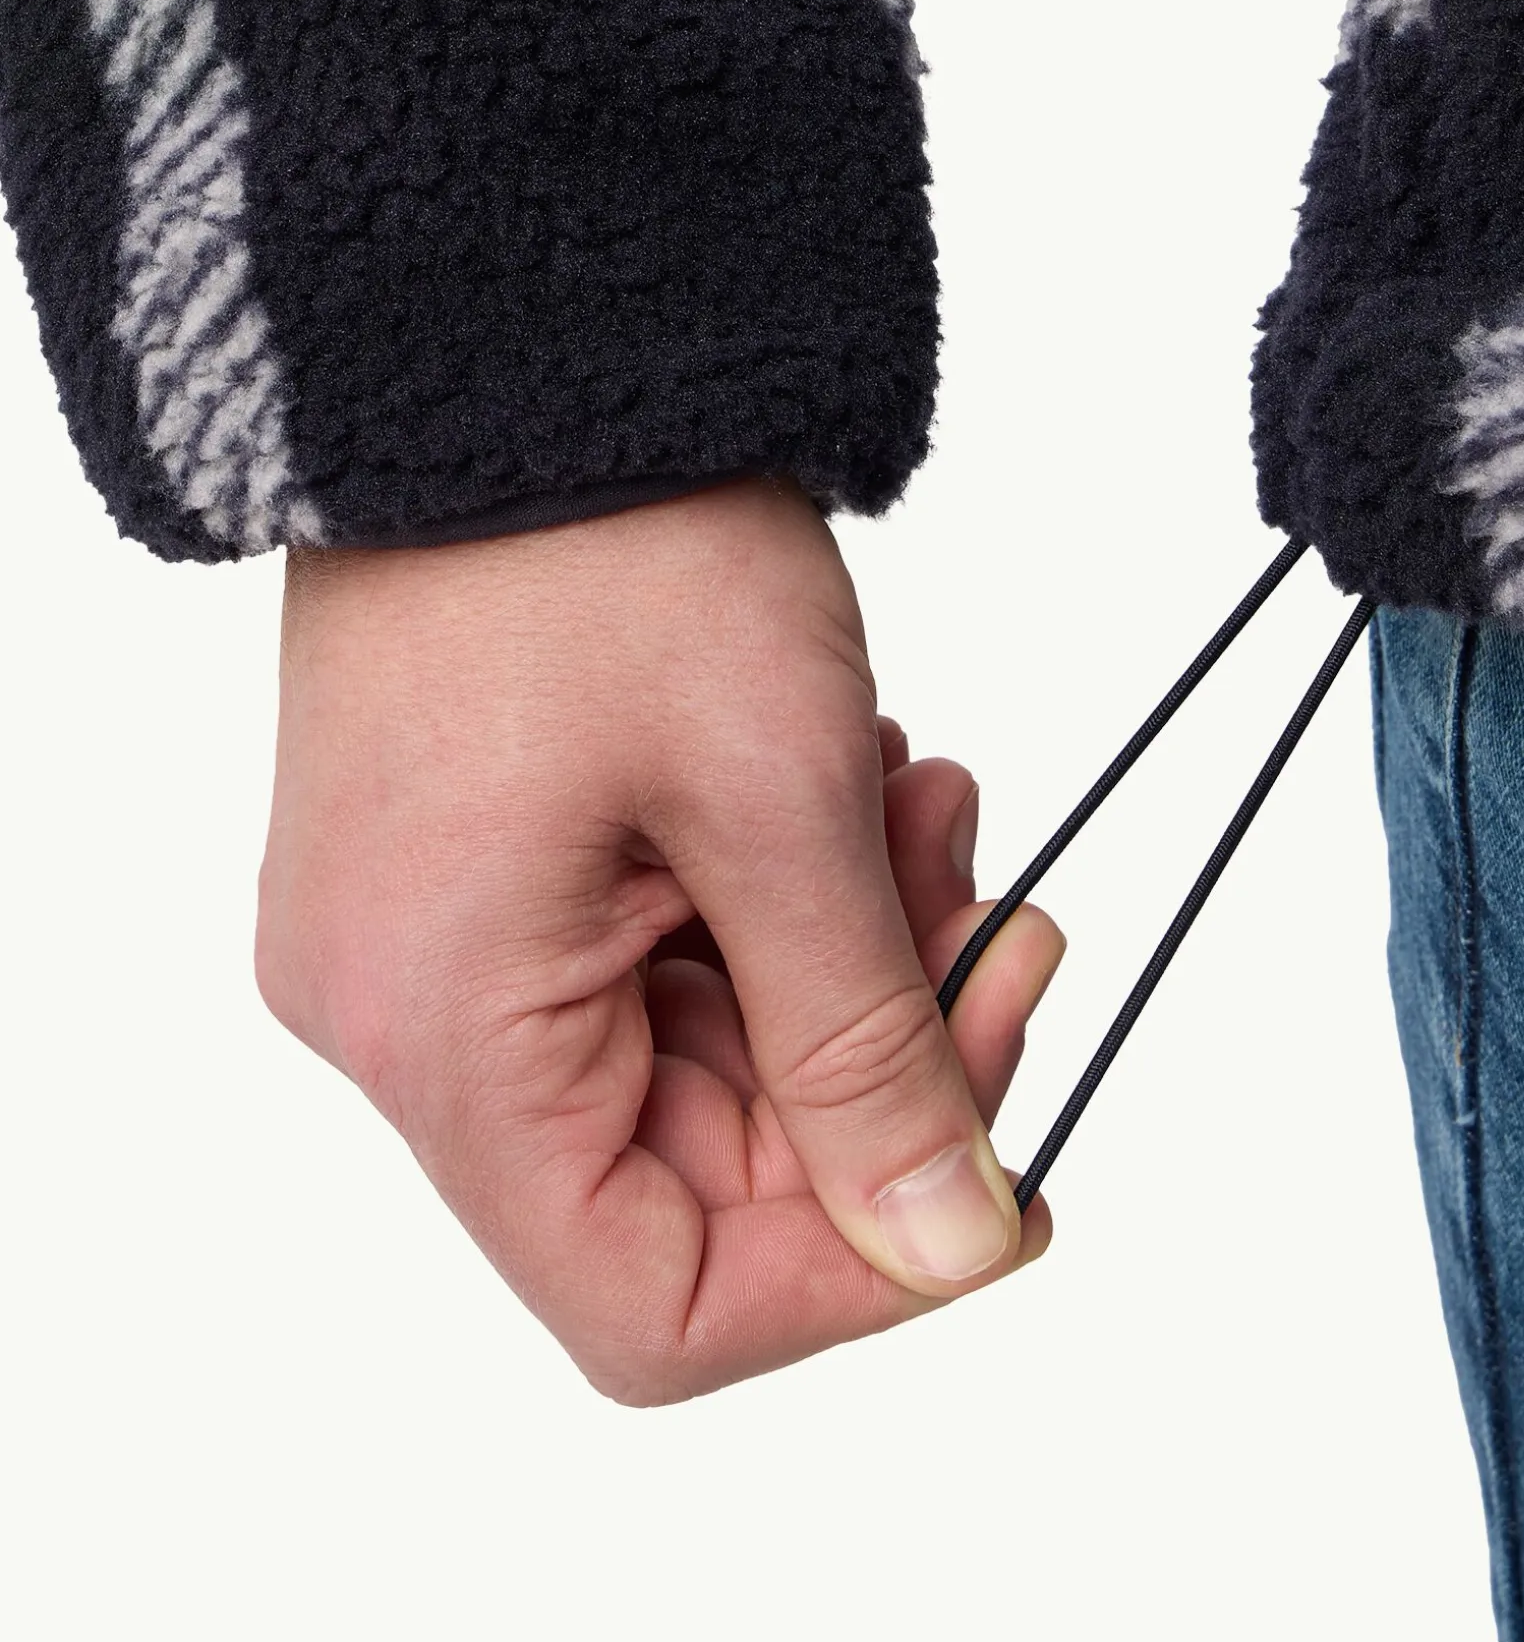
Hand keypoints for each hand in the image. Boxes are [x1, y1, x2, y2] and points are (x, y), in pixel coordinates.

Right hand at [256, 480, 1060, 1403]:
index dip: (850, 1277)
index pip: (650, 1306)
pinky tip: (854, 779)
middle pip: (688, 1179)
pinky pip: (649, 962)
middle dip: (878, 1066)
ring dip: (843, 964)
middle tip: (996, 916)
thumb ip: (870, 1056)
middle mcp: (400, 1018)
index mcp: (443, 1033)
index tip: (1004, 1177)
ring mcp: (428, 941)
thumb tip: (950, 1246)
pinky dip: (774, 900)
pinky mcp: (469, 869)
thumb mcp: (780, 802)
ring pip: (689, 1062)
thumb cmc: (615, 538)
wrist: (506, 335)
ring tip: (925, 803)